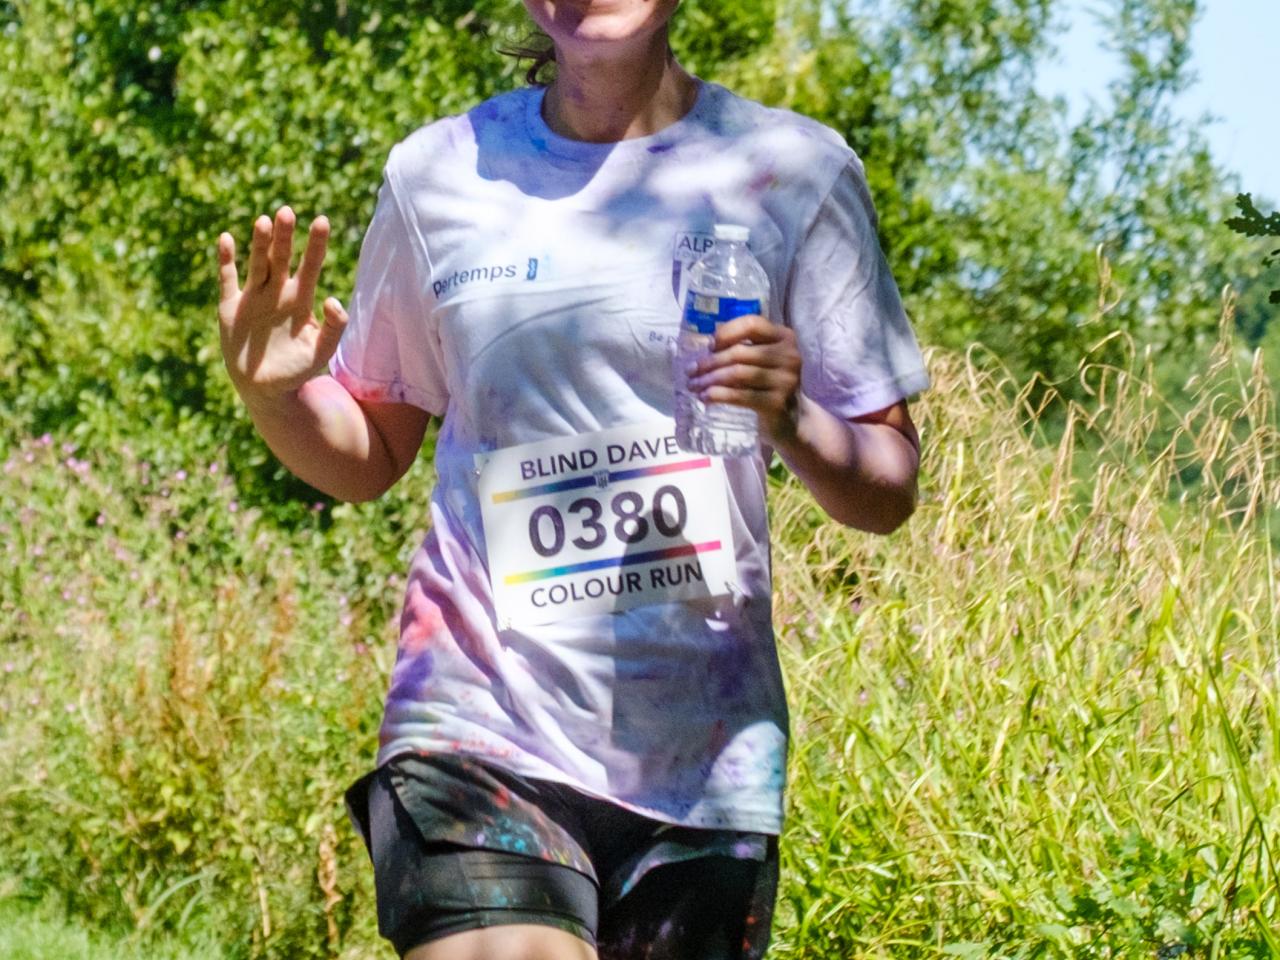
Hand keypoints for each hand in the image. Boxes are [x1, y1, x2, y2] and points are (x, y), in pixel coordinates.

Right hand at [217, 206, 346, 410]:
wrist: (265, 389)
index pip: (310, 266)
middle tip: (286, 212)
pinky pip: (227, 279)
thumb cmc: (297, 371)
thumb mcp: (320, 353)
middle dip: (284, 236)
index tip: (322, 221)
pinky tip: (226, 239)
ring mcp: (253, 297)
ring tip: (263, 221)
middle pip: (282, 258)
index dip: (316, 245)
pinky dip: (226, 261)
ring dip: (259, 243)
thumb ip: (333, 329)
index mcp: (300, 300)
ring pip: (257, 263)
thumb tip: (334, 301)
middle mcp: (277, 292)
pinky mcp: (230, 307)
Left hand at [686, 314, 802, 444]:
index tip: (709, 346)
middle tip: (691, 371)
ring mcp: (785, 380)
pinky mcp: (777, 402)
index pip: (752, 324)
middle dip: (710, 362)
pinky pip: (740, 395)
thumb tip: (706, 347)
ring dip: (709, 380)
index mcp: (784, 337)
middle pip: (740, 352)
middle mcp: (789, 356)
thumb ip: (742, 347)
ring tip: (694, 385)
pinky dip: (718, 395)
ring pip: (737, 374)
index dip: (726, 332)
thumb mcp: (761, 359)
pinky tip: (705, 397)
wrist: (789, 418)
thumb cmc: (767, 383)